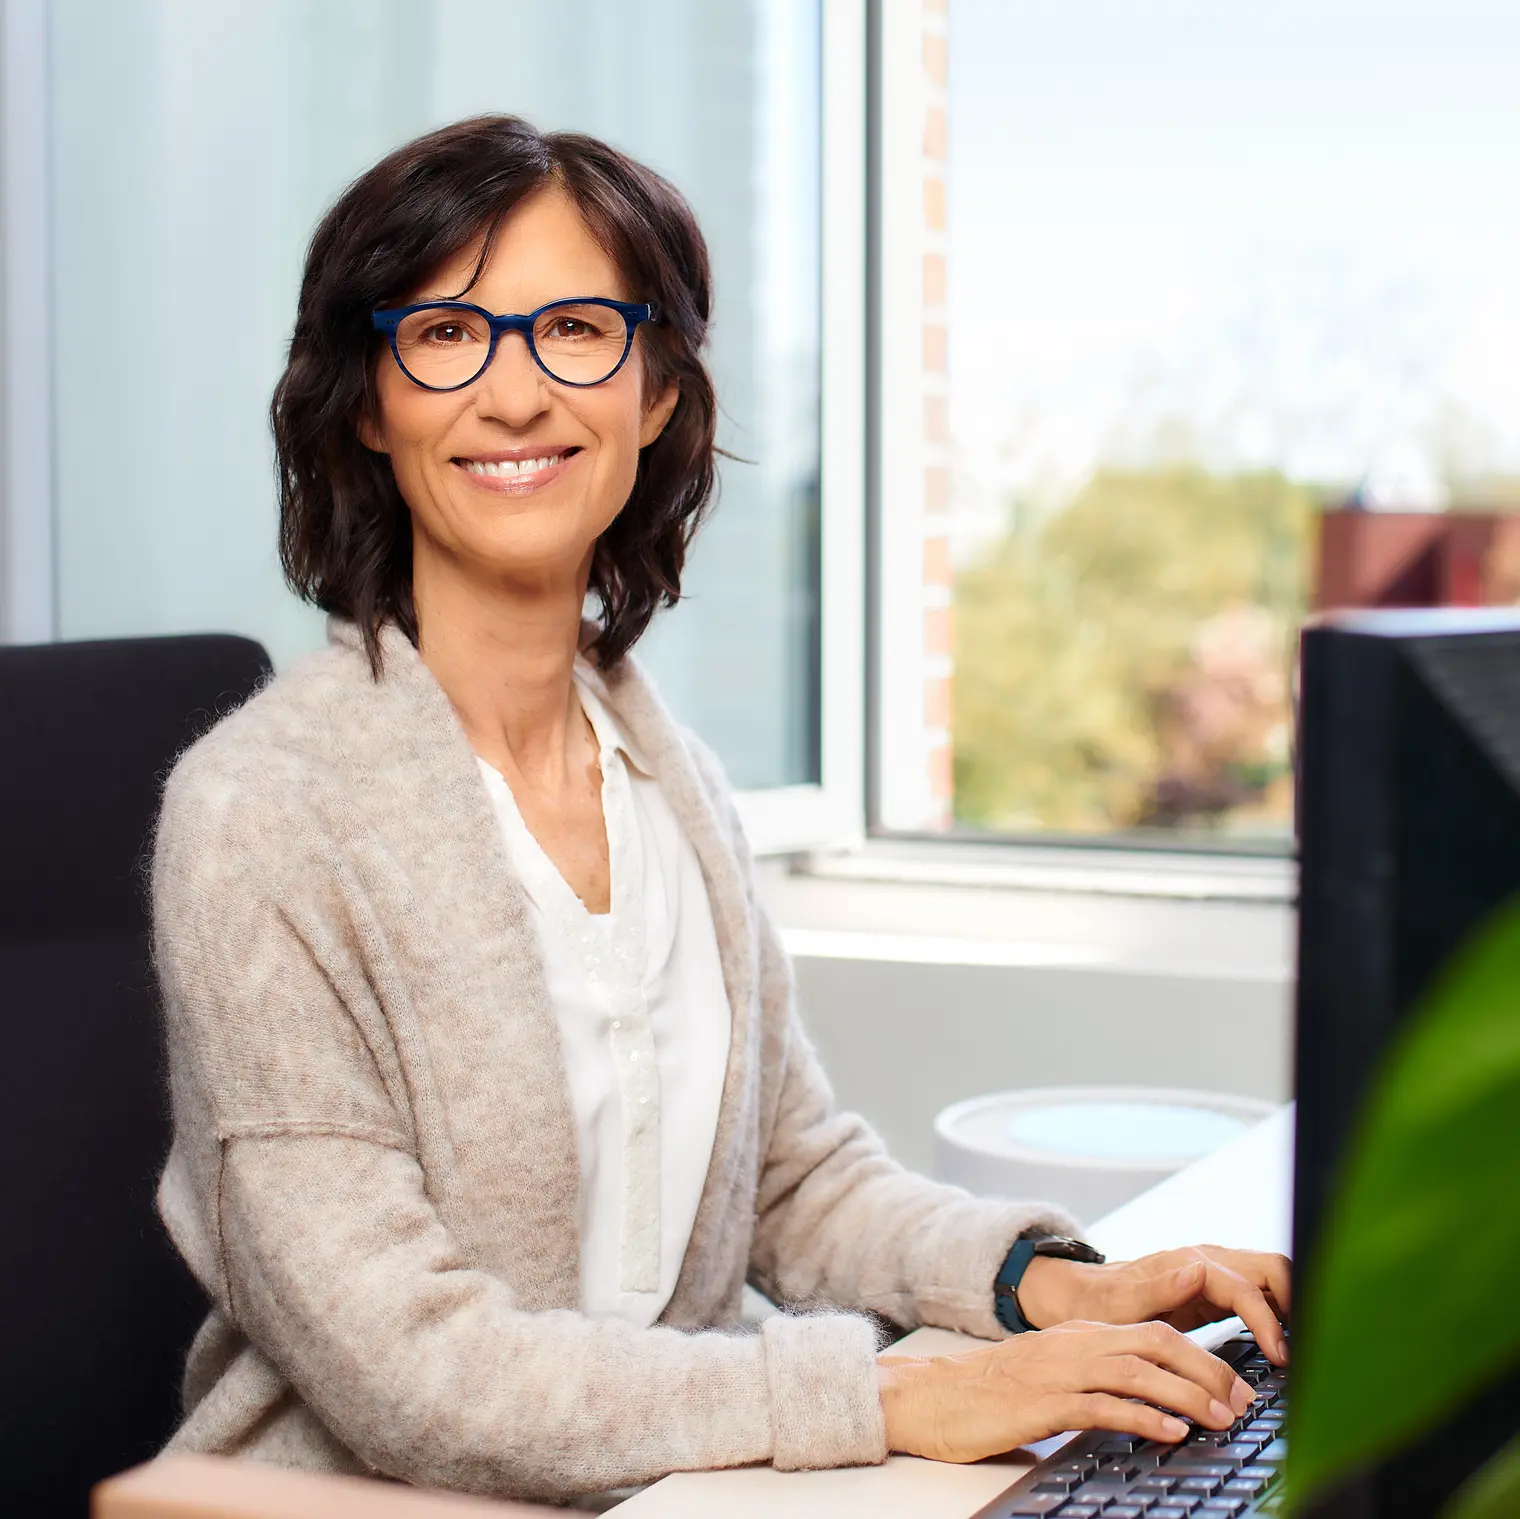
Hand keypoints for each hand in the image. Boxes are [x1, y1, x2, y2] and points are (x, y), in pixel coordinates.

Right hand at [877, 1319, 1257, 1462]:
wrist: (930, 1398)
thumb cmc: (989, 1393)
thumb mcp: (1050, 1374)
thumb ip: (1093, 1378)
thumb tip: (1145, 1400)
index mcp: (1078, 1335)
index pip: (1153, 1332)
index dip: (1201, 1356)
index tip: (1235, 1384)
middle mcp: (1073, 1345)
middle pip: (1156, 1343)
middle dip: (1208, 1370)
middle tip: (1242, 1400)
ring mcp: (1057, 1371)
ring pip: (1137, 1370)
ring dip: (1187, 1394)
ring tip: (1221, 1417)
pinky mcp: (1042, 1403)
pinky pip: (1102, 1406)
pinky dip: (1142, 1417)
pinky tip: (1169, 1432)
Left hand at [1017, 1244, 1291, 1364]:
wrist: (1083, 1297)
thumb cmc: (1100, 1305)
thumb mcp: (1119, 1305)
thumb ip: (1157, 1288)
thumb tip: (1198, 1271)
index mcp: (1189, 1263)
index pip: (1247, 1287)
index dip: (1269, 1321)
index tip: (1282, 1357)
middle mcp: (1208, 1261)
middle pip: (1272, 1268)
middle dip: (1298, 1301)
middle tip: (1309, 1350)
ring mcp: (1216, 1273)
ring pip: (1272, 1278)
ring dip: (1294, 1306)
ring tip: (1307, 1349)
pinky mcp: (1218, 1291)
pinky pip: (1261, 1295)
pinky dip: (1280, 1313)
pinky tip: (1286, 1343)